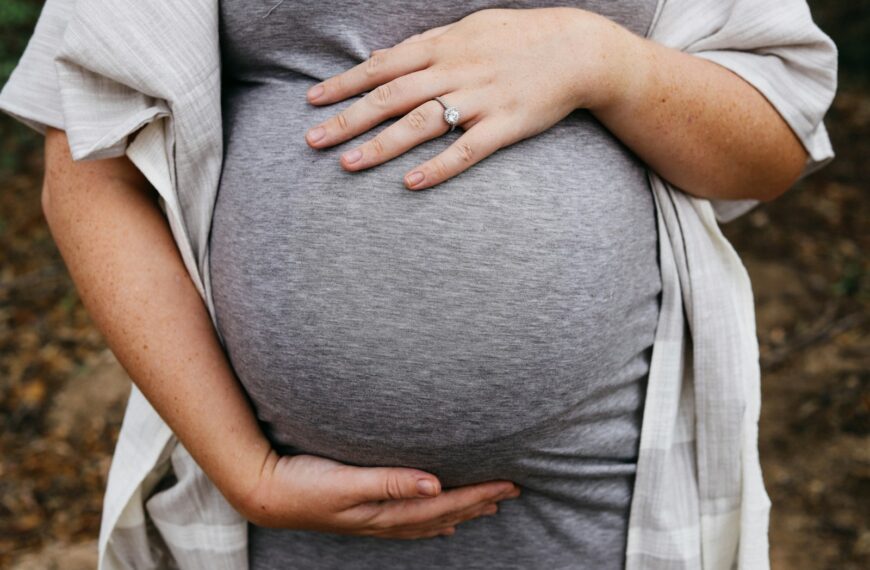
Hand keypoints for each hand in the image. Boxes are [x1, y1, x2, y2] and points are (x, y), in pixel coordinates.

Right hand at [237, 450, 520, 538]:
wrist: (265, 493)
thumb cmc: (303, 483)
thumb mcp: (346, 482)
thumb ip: (390, 482)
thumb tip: (435, 485)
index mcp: (386, 510)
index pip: (443, 505)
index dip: (477, 494)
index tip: (508, 484)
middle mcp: (385, 518)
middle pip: (443, 513)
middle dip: (479, 502)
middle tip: (512, 490)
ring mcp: (374, 519)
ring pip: (430, 520)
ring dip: (461, 512)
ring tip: (487, 506)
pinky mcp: (363, 513)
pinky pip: (410, 522)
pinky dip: (432, 521)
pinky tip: (439, 522)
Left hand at [303, 7, 632, 190]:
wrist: (576, 49)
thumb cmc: (517, 38)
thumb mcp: (466, 30)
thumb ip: (421, 46)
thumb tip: (380, 59)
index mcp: (442, 45)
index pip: (382, 66)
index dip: (345, 84)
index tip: (312, 101)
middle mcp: (455, 70)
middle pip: (391, 96)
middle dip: (348, 118)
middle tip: (312, 141)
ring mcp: (480, 98)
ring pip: (422, 123)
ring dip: (382, 144)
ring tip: (348, 164)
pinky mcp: (506, 125)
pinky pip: (468, 150)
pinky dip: (439, 166)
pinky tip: (411, 183)